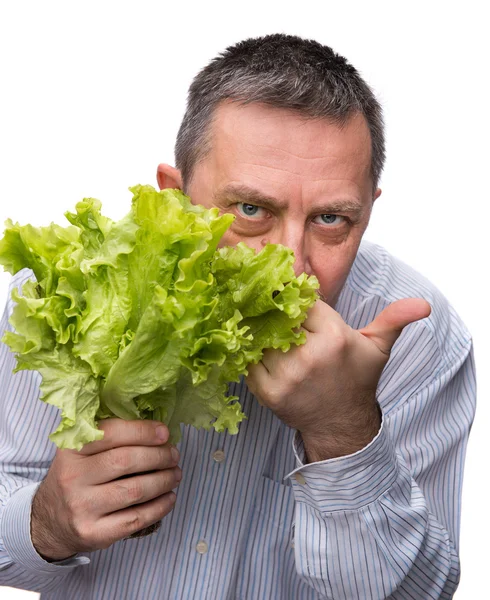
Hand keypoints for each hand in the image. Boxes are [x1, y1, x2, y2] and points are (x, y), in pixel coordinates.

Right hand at [31, 419, 180, 560]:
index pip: (111, 433)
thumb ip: (110, 436)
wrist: (49, 521)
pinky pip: (135, 519)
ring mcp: (82, 507)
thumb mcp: (80, 451)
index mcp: (71, 450)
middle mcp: (73, 477)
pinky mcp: (93, 533)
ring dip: (163, 481)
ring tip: (175, 474)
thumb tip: (156, 429)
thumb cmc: (77, 477)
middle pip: (126, 461)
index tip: (165, 433)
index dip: (143, 431)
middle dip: (159, 456)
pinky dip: (159, 507)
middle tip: (174, 455)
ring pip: (135, 491)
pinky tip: (169, 498)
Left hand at [246, 298, 430, 460]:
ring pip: (259, 338)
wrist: (341, 423)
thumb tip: (422, 304)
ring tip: (266, 334)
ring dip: (260, 335)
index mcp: (334, 337)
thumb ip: (394, 320)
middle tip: (272, 314)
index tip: (293, 303)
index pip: (302, 301)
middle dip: (275, 315)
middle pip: (277, 317)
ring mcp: (287, 376)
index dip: (296, 300)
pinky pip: (249, 362)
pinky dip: (252, 357)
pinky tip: (262, 355)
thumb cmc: (357, 379)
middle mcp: (310, 355)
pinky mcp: (269, 392)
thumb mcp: (377, 348)